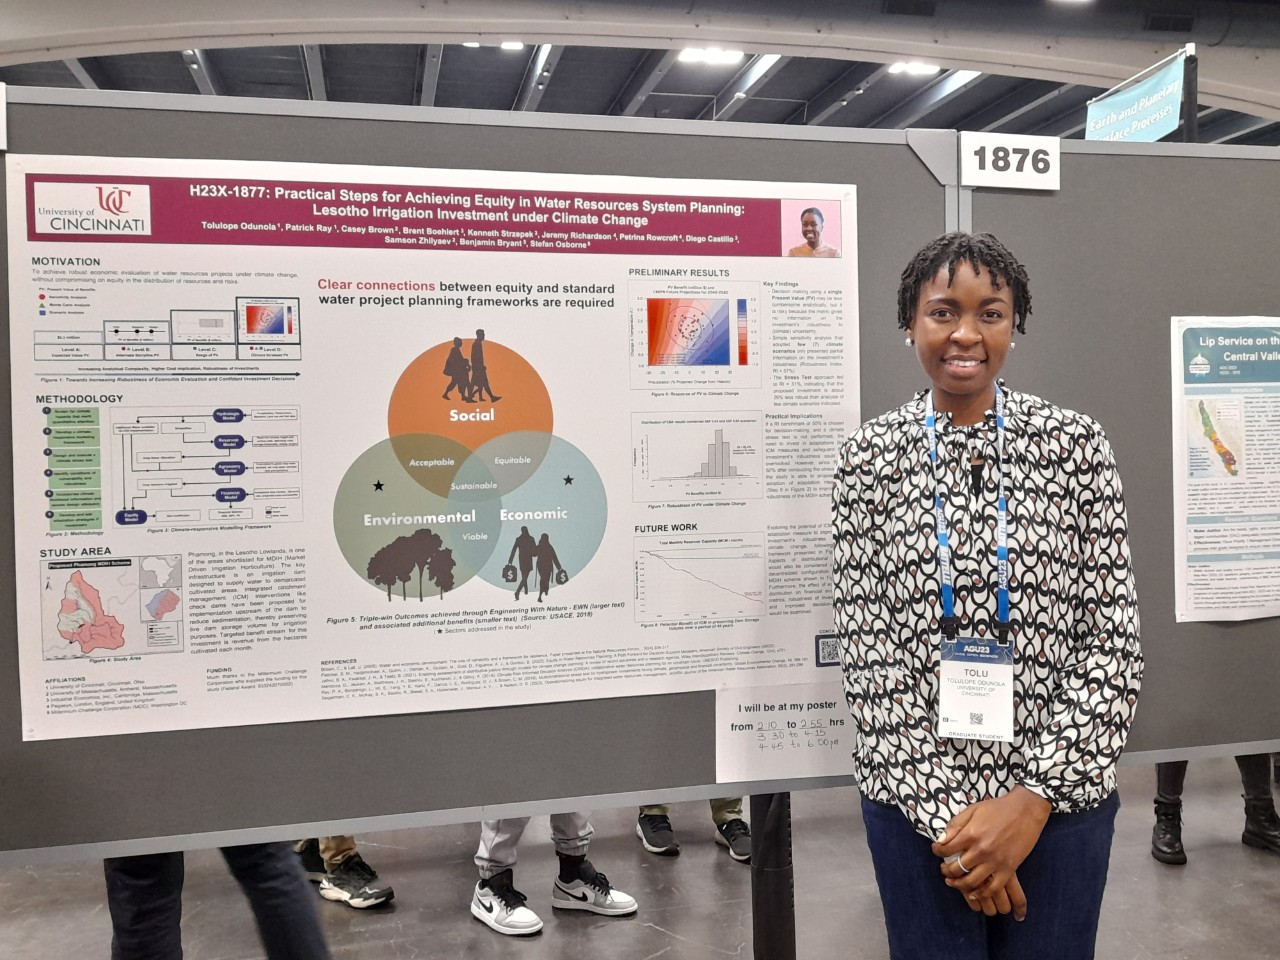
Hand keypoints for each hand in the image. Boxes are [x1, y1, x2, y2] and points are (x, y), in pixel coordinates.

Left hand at [931, 786, 1049, 917]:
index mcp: (971, 834)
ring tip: (953, 882)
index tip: (936, 850)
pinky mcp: (1009, 869)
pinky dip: (981, 894)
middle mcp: (981, 850)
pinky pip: (993, 888)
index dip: (937, 851)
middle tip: (944, 870)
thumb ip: (955, 825)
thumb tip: (940, 840)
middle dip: (946, 871)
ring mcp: (995, 861)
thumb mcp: (972, 810)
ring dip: (959, 885)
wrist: (1025, 810)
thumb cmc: (997, 808)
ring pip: (972, 882)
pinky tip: (973, 893)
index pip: (946, 849)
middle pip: (957, 869)